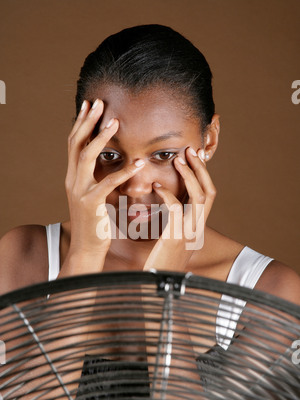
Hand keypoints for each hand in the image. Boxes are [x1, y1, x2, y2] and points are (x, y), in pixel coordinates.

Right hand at [64, 99, 144, 272]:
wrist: (87, 248)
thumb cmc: (94, 222)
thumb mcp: (92, 196)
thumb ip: (95, 179)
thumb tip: (107, 162)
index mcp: (73, 177)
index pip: (73, 144)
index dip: (81, 124)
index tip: (89, 105)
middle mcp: (72, 181)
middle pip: (76, 144)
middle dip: (87, 122)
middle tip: (98, 103)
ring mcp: (80, 192)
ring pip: (86, 157)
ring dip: (101, 138)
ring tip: (115, 122)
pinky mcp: (91, 204)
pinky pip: (108, 183)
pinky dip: (124, 172)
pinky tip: (139, 163)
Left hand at [143, 146, 215, 271]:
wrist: (159, 286)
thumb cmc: (162, 263)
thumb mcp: (173, 239)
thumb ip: (175, 221)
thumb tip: (170, 204)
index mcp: (197, 226)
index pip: (209, 195)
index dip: (204, 175)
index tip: (195, 156)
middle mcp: (198, 227)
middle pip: (209, 191)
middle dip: (200, 169)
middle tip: (190, 149)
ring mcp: (190, 232)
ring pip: (199, 196)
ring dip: (189, 175)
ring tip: (178, 159)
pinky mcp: (176, 237)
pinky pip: (177, 209)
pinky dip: (168, 195)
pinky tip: (157, 187)